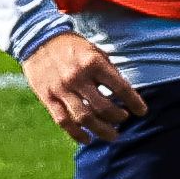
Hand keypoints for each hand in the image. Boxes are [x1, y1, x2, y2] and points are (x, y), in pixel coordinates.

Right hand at [22, 31, 144, 141]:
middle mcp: (77, 77)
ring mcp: (61, 89)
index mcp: (93, 63)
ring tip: (112, 135)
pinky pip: (64, 121)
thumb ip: (108, 72)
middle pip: (103, 107)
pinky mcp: (47, 97)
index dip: (134, 102)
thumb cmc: (73, 47)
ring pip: (84, 118)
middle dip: (117, 118)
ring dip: (101, 130)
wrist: (37, 39)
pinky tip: (87, 139)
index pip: (120, 88)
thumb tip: (125, 96)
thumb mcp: (94, 51)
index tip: (142, 112)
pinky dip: (77, 134)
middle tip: (123, 119)